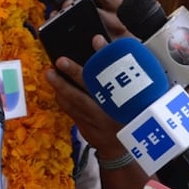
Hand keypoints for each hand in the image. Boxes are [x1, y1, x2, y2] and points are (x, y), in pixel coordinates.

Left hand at [44, 36, 125, 158]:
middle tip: (61, 60)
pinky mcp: (86, 127)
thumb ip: (126, 74)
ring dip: (61, 86)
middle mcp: (110, 108)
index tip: (96, 39)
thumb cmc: (132, 115)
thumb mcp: (138, 95)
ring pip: (76, 101)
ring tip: (50, 72)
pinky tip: (56, 89)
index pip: (117, 72)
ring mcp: (97, 120)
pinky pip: (71, 111)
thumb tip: (106, 46)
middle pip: (93, 86)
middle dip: (75, 72)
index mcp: (125, 97)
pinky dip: (62, 99)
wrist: (124, 149)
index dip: (106, 55)